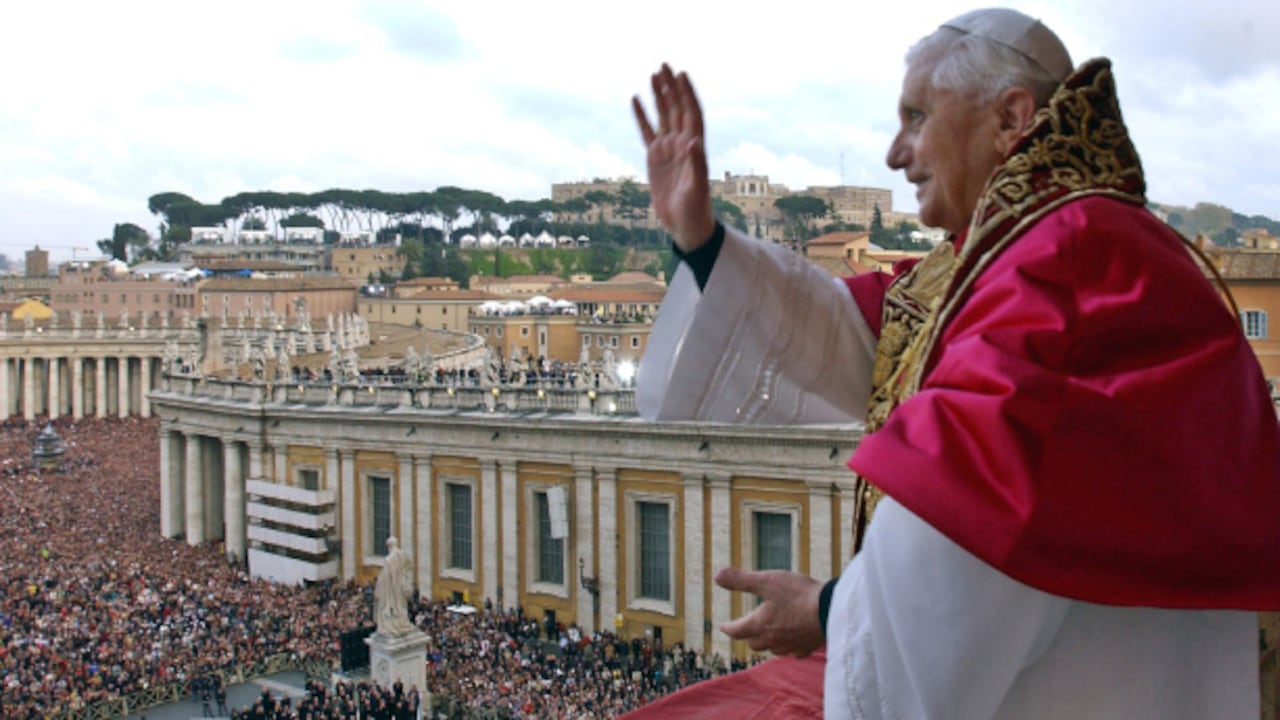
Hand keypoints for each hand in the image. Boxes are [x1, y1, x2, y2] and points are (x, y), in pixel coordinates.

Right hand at [632, 64, 715, 252]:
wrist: (686, 225)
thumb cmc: (695, 209)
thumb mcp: (696, 188)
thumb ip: (696, 164)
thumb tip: (693, 141)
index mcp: (694, 147)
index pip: (692, 113)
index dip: (687, 94)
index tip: (681, 74)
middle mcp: (682, 143)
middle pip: (676, 108)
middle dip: (671, 87)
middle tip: (663, 65)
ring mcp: (668, 149)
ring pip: (663, 116)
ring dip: (659, 96)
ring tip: (653, 75)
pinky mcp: (655, 158)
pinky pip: (647, 132)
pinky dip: (642, 116)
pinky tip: (636, 99)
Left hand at [715, 567, 824, 656]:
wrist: (830, 610)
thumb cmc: (798, 594)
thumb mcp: (767, 580)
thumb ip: (741, 580)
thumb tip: (717, 576)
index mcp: (760, 624)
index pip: (737, 630)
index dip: (728, 627)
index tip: (723, 626)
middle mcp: (772, 639)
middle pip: (754, 643)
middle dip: (747, 635)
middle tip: (745, 628)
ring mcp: (791, 646)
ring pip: (772, 649)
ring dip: (767, 642)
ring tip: (768, 634)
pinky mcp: (807, 647)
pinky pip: (793, 651)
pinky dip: (789, 646)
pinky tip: (793, 642)